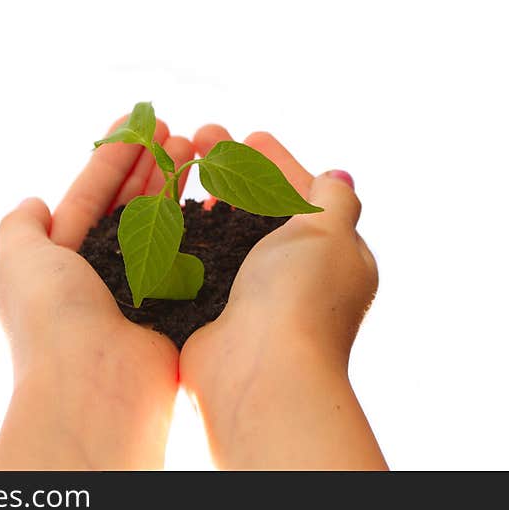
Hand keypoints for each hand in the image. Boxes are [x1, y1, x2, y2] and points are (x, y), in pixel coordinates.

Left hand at [0, 116, 193, 469]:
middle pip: (128, 206)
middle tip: (174, 130)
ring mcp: (140, 289)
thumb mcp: (19, 260)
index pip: (89, 196)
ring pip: (160, 224)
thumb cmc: (53, 318)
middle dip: (148, 164)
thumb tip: (32, 203)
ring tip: (195, 146)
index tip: (137, 121)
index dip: (112, 157)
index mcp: (61, 261)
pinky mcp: (174, 305)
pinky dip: (198, 221)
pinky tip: (211, 191)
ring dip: (174, 183)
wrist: (97, 384)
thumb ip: (20, 227)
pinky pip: (187, 253)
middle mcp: (101, 274)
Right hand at [180, 126, 385, 468]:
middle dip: (234, 168)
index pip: (304, 195)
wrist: (261, 375)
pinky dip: (189, 232)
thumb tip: (341, 178)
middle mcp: (295, 277)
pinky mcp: (219, 312)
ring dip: (207, 194)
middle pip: (261, 208)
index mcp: (333, 255)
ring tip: (178, 163)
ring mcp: (255, 296)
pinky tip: (168, 209)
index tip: (249, 134)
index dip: (276, 162)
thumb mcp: (330, 233)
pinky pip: (203, 260)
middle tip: (200, 136)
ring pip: (228, 231)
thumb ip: (335, 199)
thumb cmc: (302, 297)